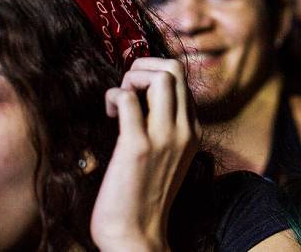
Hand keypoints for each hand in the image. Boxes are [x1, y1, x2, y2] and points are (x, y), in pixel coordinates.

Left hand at [90, 58, 200, 251]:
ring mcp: (165, 137)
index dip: (154, 74)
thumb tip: (141, 100)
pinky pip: (127, 99)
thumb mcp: (167, 158)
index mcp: (193, 132)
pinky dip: (113, 95)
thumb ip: (164, 129)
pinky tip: (107, 113)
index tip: (135, 92)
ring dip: (132, 77)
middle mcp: (184, 130)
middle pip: (175, 69)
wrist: (136, 236)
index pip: (183, 81)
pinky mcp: (138, 147)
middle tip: (126, 86)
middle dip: (144, 65)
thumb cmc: (142, 197)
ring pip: (161, 76)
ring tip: (118, 100)